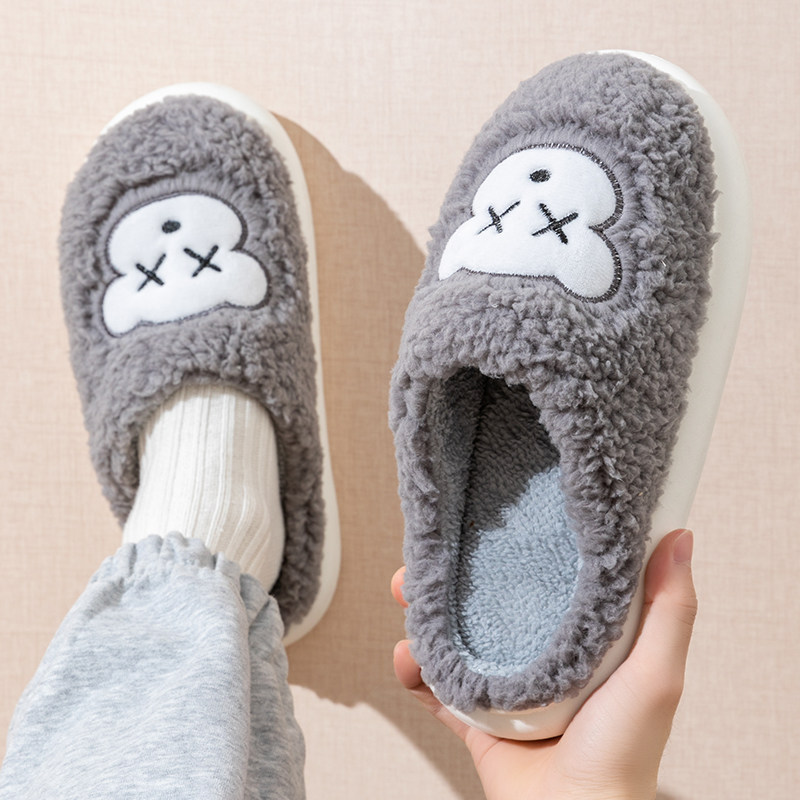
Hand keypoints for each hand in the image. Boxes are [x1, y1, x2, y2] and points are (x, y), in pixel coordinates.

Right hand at [392, 528, 696, 799]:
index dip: (515, 545)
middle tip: (425, 561)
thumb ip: (669, 610)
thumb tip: (682, 533)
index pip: (544, 577)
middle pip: (488, 602)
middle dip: (452, 576)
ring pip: (455, 638)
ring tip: (407, 600)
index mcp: (581, 638)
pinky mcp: (477, 719)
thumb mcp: (656, 675)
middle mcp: (541, 656)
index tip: (489, 516)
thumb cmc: (624, 754)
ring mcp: (505, 687)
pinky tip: (406, 657)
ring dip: (425, 616)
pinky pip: (436, 689)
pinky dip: (415, 672)